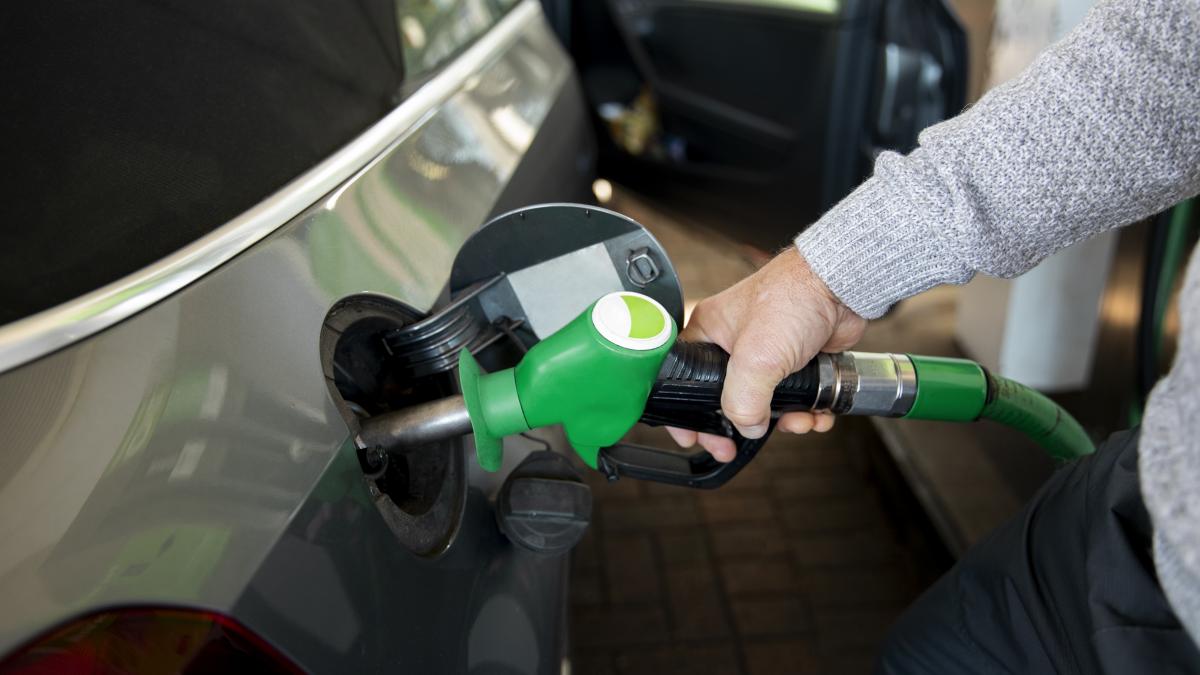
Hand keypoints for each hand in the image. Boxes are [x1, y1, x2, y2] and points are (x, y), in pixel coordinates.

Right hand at [666, 247, 865, 460]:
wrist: (841, 289)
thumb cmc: (793, 299)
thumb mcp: (756, 358)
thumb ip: (742, 401)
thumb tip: (746, 428)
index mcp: (709, 334)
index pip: (684, 380)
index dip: (687, 413)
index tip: (693, 438)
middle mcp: (733, 344)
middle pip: (726, 399)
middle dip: (742, 425)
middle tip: (736, 446)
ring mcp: (766, 354)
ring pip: (765, 403)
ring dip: (784, 420)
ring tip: (798, 421)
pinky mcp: (795, 361)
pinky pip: (793, 398)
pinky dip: (805, 411)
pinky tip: (817, 413)